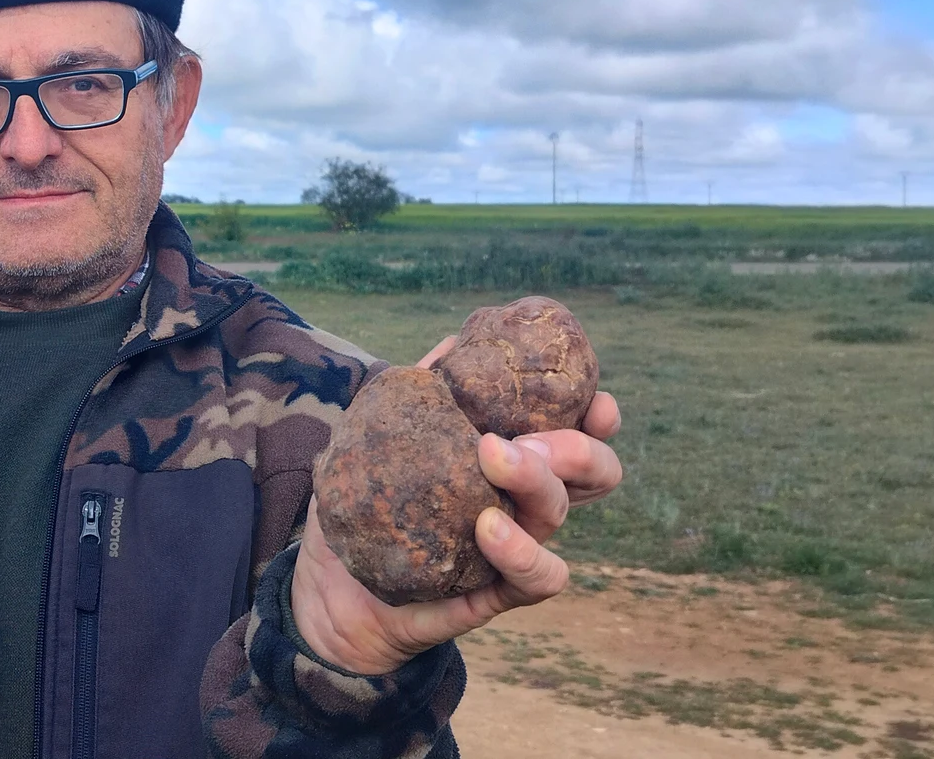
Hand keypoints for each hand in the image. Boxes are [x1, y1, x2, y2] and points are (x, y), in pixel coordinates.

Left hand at [290, 334, 623, 675]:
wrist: (335, 588)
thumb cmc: (371, 509)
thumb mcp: (384, 441)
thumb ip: (421, 394)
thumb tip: (454, 343)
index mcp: (513, 461)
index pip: (578, 434)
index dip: (599, 418)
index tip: (596, 401)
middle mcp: (523, 503)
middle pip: (595, 474)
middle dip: (579, 447)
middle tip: (529, 435)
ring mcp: (514, 547)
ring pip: (558, 512)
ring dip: (536, 478)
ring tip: (494, 454)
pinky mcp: (495, 592)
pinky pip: (539, 578)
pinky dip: (523, 550)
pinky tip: (487, 527)